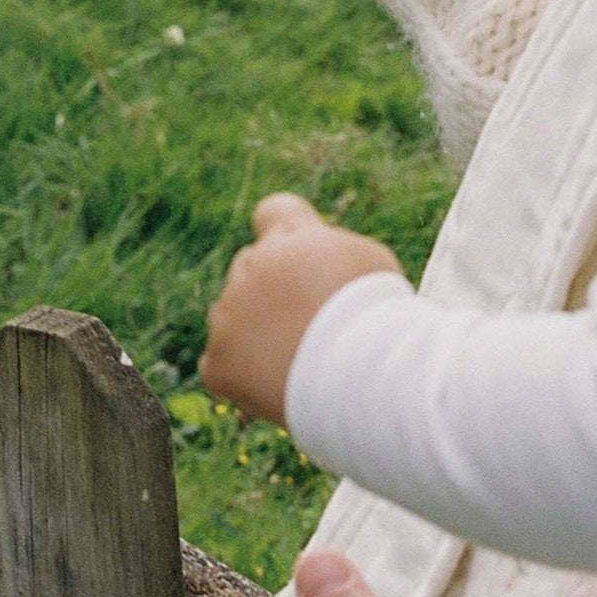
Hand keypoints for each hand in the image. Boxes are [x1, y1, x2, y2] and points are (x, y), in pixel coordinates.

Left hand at [199, 197, 403, 425]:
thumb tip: (314, 259)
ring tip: (299, 359)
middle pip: (250, 266)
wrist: (362, 378)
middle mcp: (252, 265)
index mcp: (289, 234)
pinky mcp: (218, 360)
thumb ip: (330, 251)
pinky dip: (243, 375)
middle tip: (306, 324)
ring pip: (231, 315)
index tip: (294, 258)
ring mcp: (229, 313)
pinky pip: (222, 362)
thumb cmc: (377, 319)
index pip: (271, 212)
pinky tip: (277, 384)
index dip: (282, 235)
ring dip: (255, 331)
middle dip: (270, 289)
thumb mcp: (369, 264)